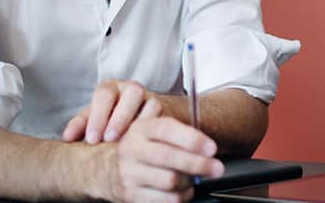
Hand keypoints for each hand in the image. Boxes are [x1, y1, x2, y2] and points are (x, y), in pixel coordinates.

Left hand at [64, 79, 165, 143]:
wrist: (138, 116)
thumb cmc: (109, 119)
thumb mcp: (93, 119)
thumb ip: (80, 125)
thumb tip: (67, 137)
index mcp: (111, 87)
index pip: (104, 94)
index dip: (98, 116)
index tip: (91, 140)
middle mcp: (132, 88)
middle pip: (131, 93)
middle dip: (120, 118)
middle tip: (109, 140)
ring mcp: (152, 97)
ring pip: (152, 104)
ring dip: (140, 124)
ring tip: (128, 144)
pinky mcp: (166, 111)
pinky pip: (164, 118)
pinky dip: (155, 130)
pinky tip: (145, 145)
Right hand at [96, 116, 223, 202]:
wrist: (107, 170)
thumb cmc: (143, 149)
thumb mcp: (154, 132)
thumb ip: (179, 135)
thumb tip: (208, 148)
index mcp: (141, 129)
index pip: (167, 129)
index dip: (192, 139)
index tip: (212, 148)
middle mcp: (132, 150)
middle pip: (169, 157)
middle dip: (199, 164)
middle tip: (217, 168)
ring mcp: (129, 174)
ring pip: (170, 181)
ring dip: (189, 183)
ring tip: (193, 179)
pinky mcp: (131, 195)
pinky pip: (165, 200)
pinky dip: (180, 198)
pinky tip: (182, 191)